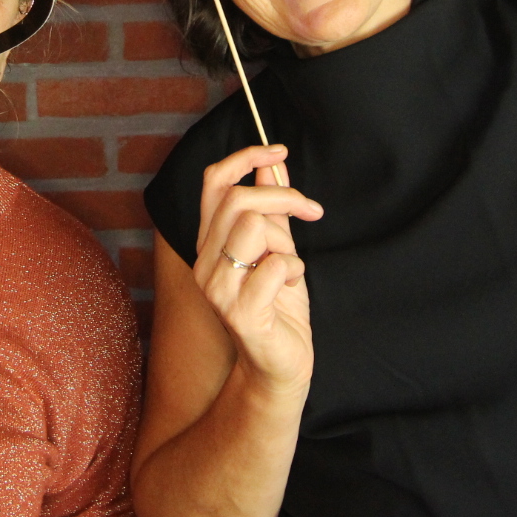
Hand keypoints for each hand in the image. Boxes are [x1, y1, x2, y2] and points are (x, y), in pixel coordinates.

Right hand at [192, 144, 320, 394]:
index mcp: (211, 241)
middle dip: (283, 197)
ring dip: (287, 242)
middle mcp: (205, 261)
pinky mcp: (239, 311)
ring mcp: (217, 288)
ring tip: (290, 267)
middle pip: (236, 199)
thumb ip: (273, 209)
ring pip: (253, 228)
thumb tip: (272, 164)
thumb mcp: (279, 248)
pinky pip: (275, 266)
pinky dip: (294, 272)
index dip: (244, 157)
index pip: (213, 182)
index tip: (279, 151)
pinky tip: (289, 290)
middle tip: (311, 211)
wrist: (280, 365)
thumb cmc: (280, 308)